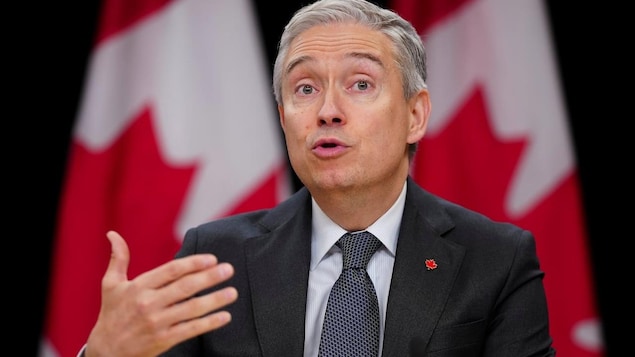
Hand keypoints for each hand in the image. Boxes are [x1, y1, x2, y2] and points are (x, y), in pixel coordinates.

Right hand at [84, 230, 237, 356]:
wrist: (105, 352)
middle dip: (210, 277)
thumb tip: (113, 234)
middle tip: (229, 269)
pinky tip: (225, 316)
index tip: (212, 258)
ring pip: (191, 309)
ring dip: (215, 300)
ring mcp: (157, 323)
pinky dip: (209, 323)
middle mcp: (148, 304)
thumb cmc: (111, 314)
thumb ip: (118, 258)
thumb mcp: (111, 285)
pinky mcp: (163, 340)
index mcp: (139, 287)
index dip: (193, 263)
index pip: (171, 271)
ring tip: (232, 292)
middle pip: (185, 287)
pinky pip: (190, 330)